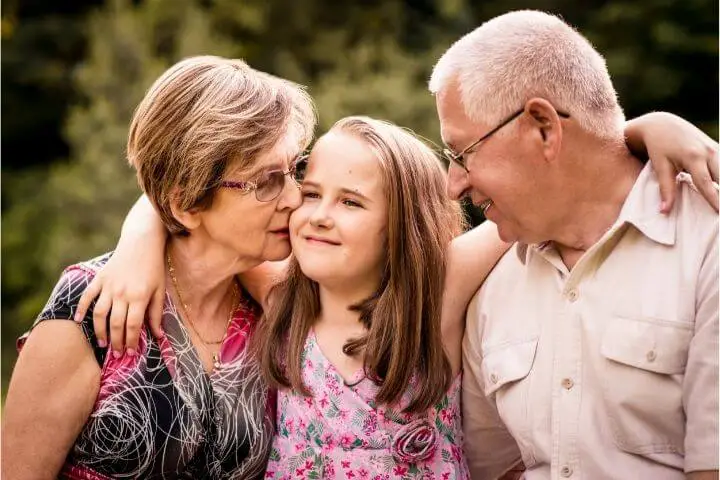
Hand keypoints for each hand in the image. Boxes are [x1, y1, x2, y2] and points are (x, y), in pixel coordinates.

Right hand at [74, 195, 167, 356]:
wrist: (141, 242)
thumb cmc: (153, 267)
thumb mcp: (160, 290)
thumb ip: (157, 313)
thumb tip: (158, 335)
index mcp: (139, 296)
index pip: (132, 326)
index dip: (131, 341)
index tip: (131, 353)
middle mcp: (122, 293)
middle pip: (116, 324)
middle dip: (116, 342)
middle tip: (116, 354)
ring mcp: (109, 285)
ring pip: (100, 314)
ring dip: (100, 331)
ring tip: (102, 344)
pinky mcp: (99, 278)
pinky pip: (87, 296)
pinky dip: (81, 309)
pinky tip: (79, 321)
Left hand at [627, 112, 718, 212]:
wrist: (663, 124)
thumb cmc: (659, 146)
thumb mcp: (660, 166)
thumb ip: (666, 189)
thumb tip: (664, 211)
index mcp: (693, 156)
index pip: (706, 183)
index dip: (714, 199)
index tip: (719, 213)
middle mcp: (709, 151)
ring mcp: (716, 148)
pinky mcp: (717, 148)